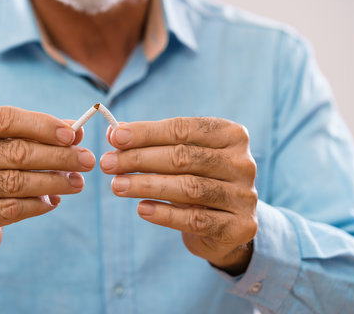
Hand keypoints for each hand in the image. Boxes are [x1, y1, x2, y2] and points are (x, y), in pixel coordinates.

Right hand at [0, 106, 95, 273]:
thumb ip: (39, 137)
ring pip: (14, 182)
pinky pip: (10, 210)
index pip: (4, 119)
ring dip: (53, 182)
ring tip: (77, 183)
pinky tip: (54, 201)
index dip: (41, 125)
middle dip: (57, 156)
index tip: (72, 135)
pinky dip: (38, 205)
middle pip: (14, 152)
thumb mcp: (8, 148)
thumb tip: (77, 132)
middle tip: (86, 161)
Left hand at [100, 117, 257, 275]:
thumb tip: (114, 133)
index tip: (114, 137)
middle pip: (183, 157)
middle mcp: (243, 163)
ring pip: (188, 188)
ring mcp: (245, 195)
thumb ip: (151, 142)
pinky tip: (142, 209)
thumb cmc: (196, 179)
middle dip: (139, 159)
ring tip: (116, 186)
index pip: (183, 129)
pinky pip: (195, 219)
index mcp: (231, 135)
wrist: (225, 225)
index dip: (146, 132)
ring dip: (146, 185)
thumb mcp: (179, 155)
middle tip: (108, 164)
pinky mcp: (241, 226)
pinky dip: (165, 214)